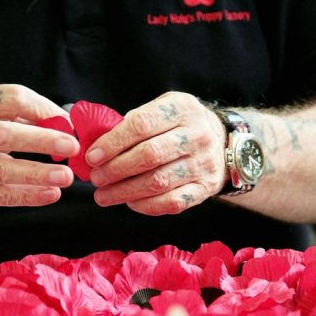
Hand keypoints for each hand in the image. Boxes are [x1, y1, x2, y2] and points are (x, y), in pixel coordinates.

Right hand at [0, 84, 78, 213]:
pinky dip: (25, 196)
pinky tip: (49, 195)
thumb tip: (65, 123)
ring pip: (2, 168)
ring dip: (37, 173)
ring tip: (65, 177)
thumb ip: (20, 117)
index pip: (13, 99)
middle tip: (72, 147)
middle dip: (43, 140)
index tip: (68, 123)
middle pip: (7, 134)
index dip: (44, 110)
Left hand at [86, 92, 227, 215]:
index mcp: (182, 109)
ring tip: (104, 196)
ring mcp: (203, 163)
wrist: (222, 143)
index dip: (113, 142)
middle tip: (95, 178)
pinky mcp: (205, 188)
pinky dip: (146, 205)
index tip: (92, 157)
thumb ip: (135, 121)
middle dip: (116, 169)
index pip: (142, 124)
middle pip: (149, 155)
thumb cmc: (180, 126)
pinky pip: (172, 202)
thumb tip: (97, 144)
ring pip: (158, 182)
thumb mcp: (164, 109)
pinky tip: (130, 203)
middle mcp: (196, 135)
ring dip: (125, 192)